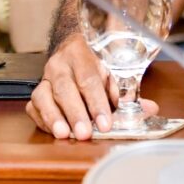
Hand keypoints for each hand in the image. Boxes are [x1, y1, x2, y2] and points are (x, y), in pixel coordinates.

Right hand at [26, 34, 157, 138]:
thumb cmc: (94, 64)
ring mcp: (45, 77)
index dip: (97, 102)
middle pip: (65, 88)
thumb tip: (150, 109)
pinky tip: (55, 131)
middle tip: (84, 133)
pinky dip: (43, 120)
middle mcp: (60, 64)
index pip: (89, 78)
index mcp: (81, 53)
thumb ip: (127, 92)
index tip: (105, 122)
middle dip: (75, 113)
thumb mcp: (112, 72)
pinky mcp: (36, 92)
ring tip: (64, 134)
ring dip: (53, 117)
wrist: (71, 48)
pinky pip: (33, 107)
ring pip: (43, 96)